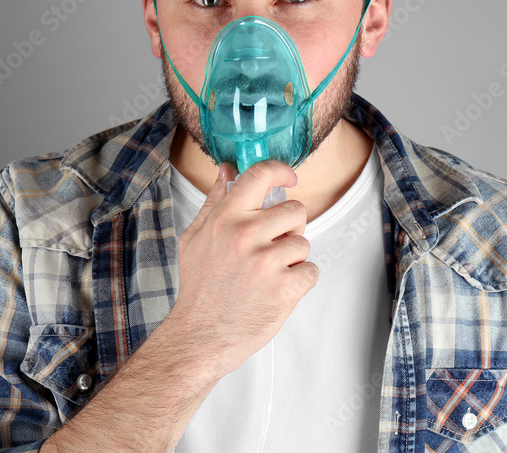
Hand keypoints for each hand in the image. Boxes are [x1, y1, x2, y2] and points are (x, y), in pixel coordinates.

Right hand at [167, 160, 317, 379]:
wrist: (201, 335)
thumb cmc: (199, 287)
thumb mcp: (195, 237)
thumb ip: (215, 201)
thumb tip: (227, 170)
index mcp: (225, 219)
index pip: (261, 174)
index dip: (281, 171)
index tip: (288, 178)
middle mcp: (246, 235)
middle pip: (295, 210)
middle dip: (289, 228)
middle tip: (271, 246)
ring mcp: (267, 262)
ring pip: (304, 243)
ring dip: (293, 258)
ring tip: (269, 273)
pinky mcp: (285, 288)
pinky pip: (311, 271)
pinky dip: (300, 281)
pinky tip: (277, 288)